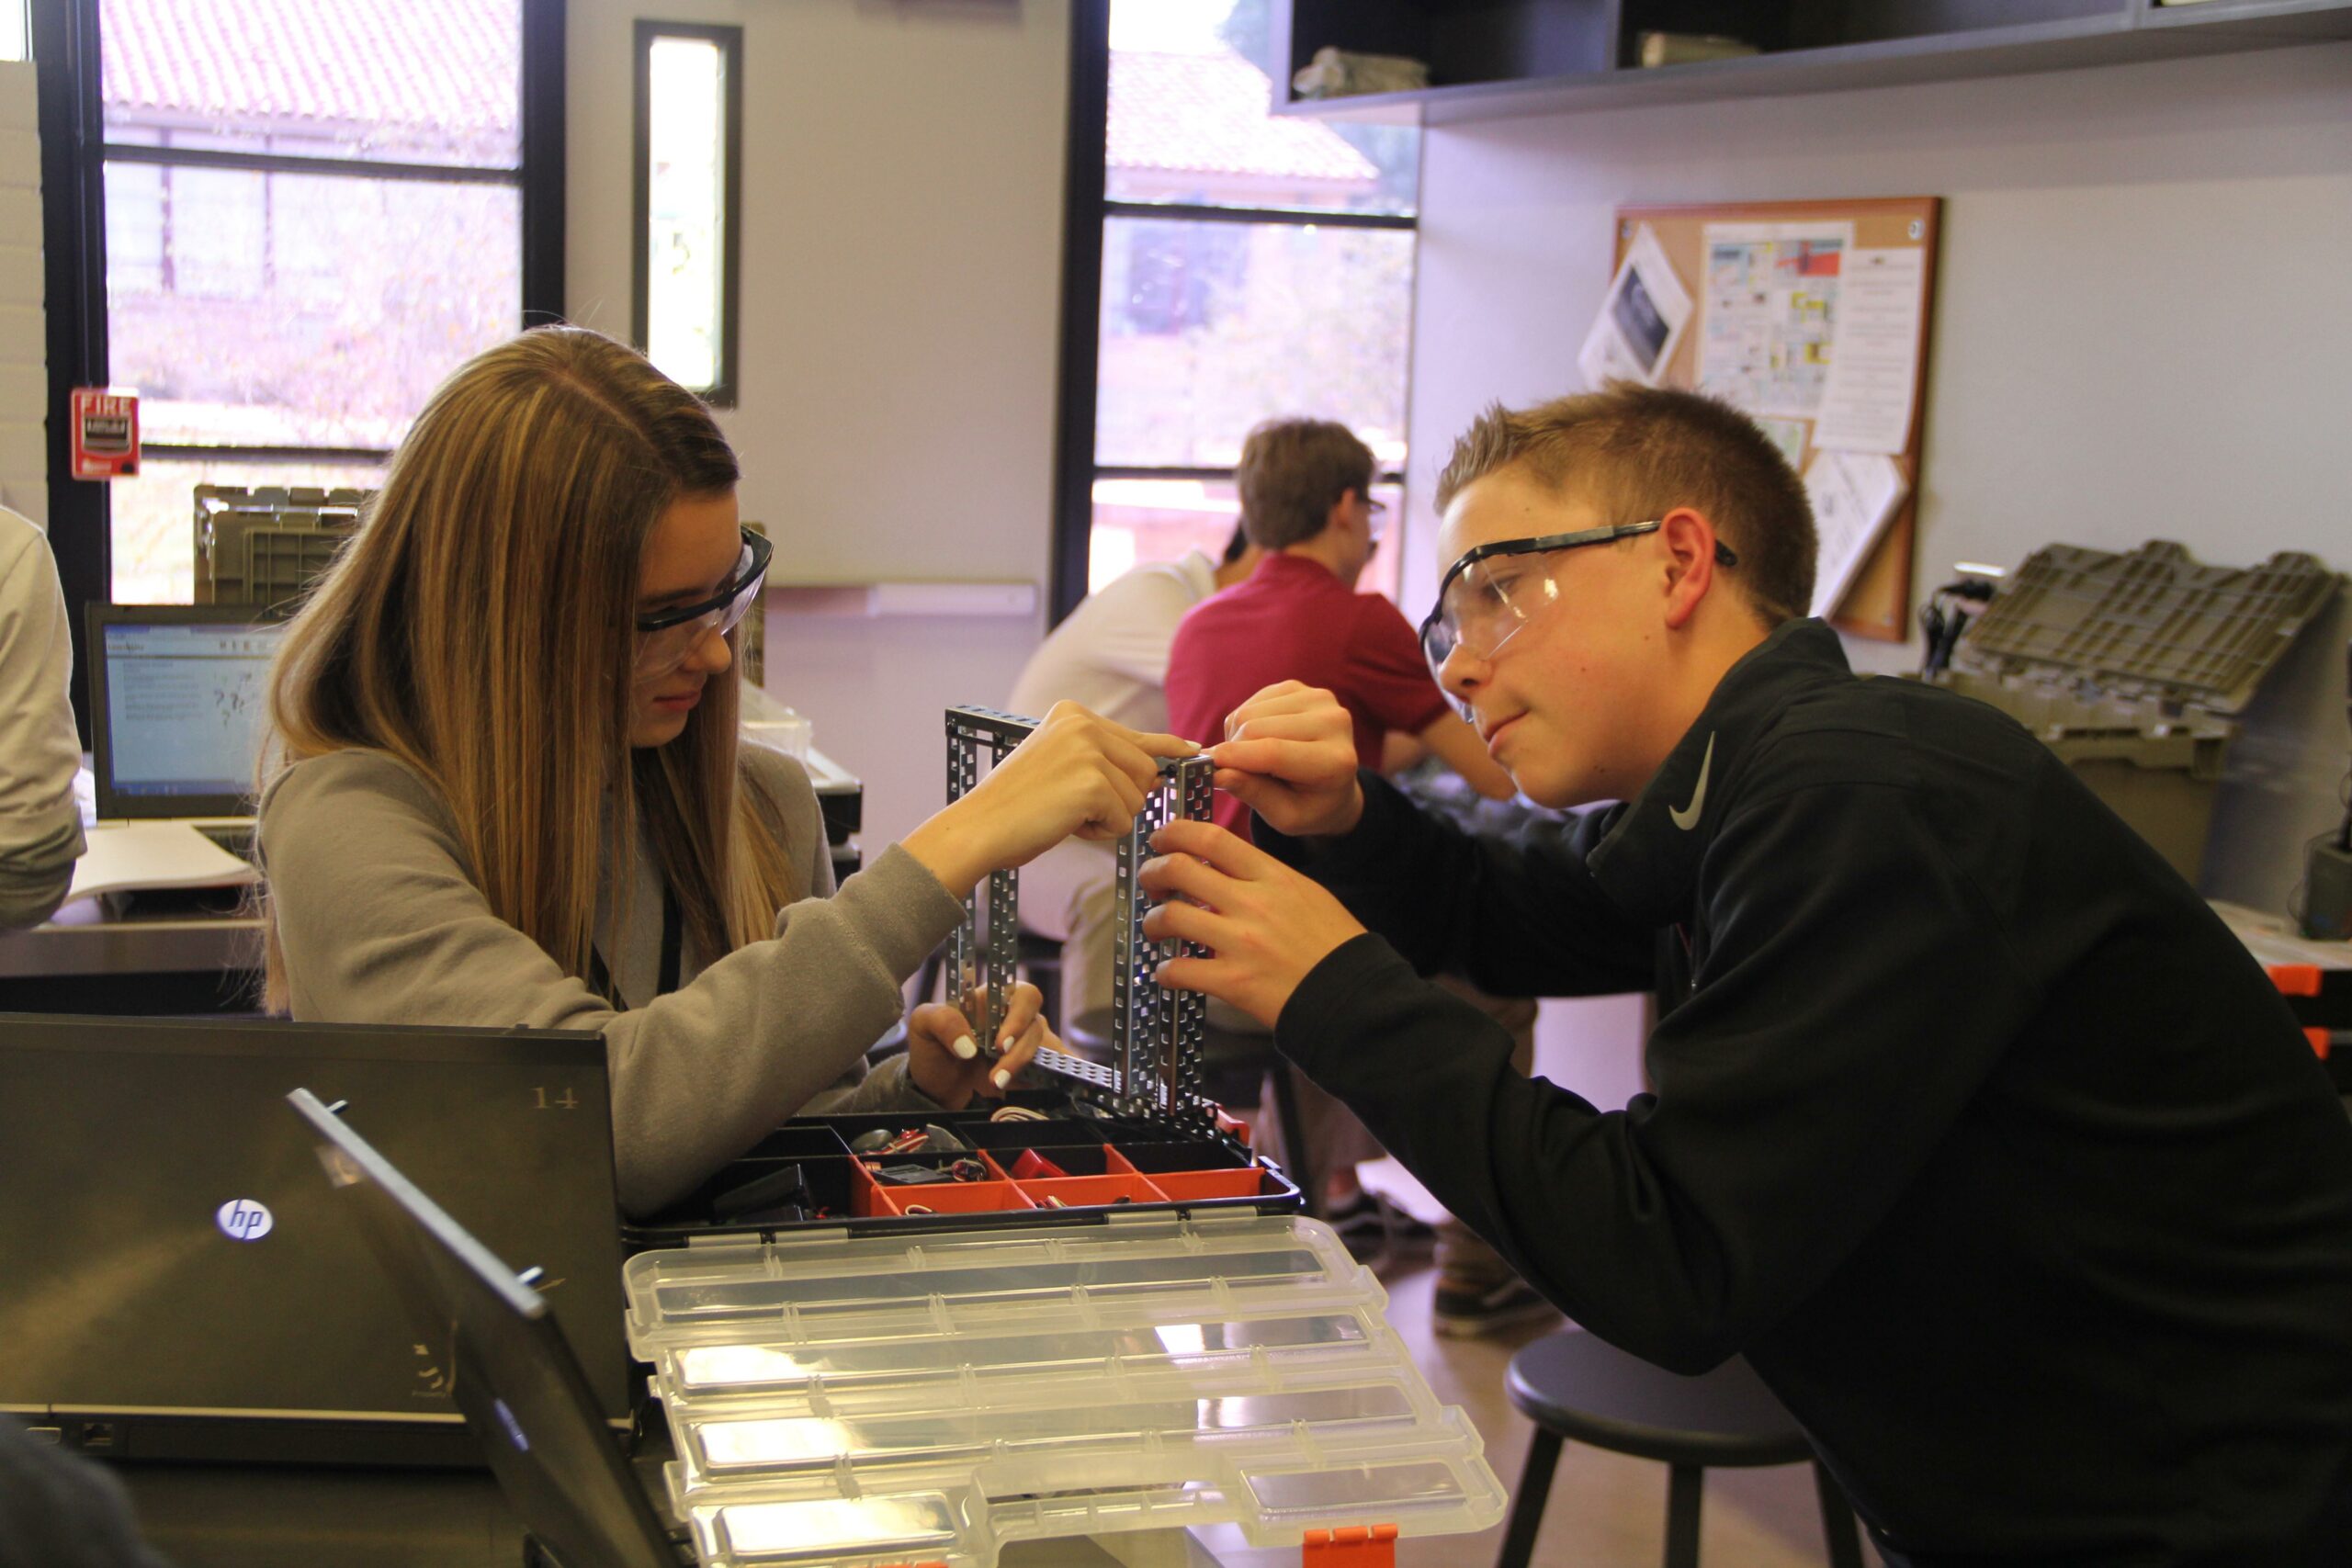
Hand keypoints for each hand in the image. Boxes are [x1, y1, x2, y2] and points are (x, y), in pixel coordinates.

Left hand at [904, 980, 1051, 1108]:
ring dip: (1023, 1067)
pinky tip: (1051, 1084)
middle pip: (1036, 1025)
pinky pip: (1056, 1069)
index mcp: (995, 1002)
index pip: (1024, 995)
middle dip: (1019, 1049)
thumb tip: (968, 1044)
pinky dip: (1060, 1074)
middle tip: (997, 1070)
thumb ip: (941, 1020)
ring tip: (997, 1084)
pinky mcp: (1033, 1073)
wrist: (935, 1094)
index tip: (1000, 1042)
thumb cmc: (932, 1052)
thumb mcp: (922, 1027)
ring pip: (1045, 1049)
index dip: (1019, 1015)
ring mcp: (1026, 1047)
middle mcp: (1016, 1021)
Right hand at [906, 702, 1199, 894]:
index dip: (1167, 750)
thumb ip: (1107, 761)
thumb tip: (1161, 773)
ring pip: (1136, 797)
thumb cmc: (1017, 806)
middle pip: (1143, 770)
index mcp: (1072, 714)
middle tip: (1077, 807)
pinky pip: (1122, 819)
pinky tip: (1065, 824)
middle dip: (1122, 799)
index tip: (1193, 750)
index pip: (1136, 736)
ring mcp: (1087, 750)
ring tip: (1065, 813)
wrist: (979, 828)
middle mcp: (1082, 723)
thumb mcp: (1062, 767)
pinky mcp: (1091, 782)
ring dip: (1109, 817)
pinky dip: (1098, 832)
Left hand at [1137, 818, 1367, 1029]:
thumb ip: (1264, 878)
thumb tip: (1222, 869)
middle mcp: (1252, 903)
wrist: (1353, 995)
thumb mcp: (1306, 893)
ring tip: (1156, 929)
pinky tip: (1169, 972)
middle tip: (1151, 882)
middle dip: (1153, 872)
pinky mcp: (1233, 983)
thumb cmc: (1333, 945)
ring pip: (1169, 916)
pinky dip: (1165, 971)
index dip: (1175, 833)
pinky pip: (1178, 970)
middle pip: (1179, 868)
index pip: (1211, 838)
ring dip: (1152, 921)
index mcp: (1272, 876)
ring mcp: (1240, 943)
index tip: (1162, 839)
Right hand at [1206, 682, 1364, 837]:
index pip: (1275, 752)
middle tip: (1232, 771)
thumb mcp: (1285, 815)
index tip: (1207, 765)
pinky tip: (1257, 739)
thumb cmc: (1308, 805)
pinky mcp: (1301, 688)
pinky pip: (1253, 700)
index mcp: (1336, 762)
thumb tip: (1217, 773)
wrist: (1331, 783)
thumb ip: (1253, 793)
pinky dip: (1244, 722)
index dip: (1235, 757)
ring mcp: (1319, 699)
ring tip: (1250, 759)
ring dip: (1237, 737)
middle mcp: (1335, 722)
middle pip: (1257, 728)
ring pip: (1251, 712)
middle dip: (1233, 750)